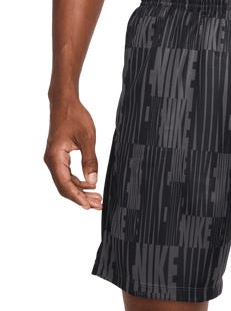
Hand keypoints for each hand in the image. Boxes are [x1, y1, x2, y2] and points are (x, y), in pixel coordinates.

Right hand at [44, 95, 102, 209]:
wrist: (65, 103)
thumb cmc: (75, 117)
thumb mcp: (88, 139)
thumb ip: (90, 161)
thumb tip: (93, 182)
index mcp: (55, 157)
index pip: (65, 184)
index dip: (77, 197)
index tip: (89, 206)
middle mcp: (52, 160)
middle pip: (65, 187)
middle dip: (81, 198)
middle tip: (99, 205)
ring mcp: (55, 159)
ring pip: (66, 182)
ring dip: (81, 191)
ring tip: (98, 198)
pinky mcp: (60, 157)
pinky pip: (67, 175)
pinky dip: (79, 182)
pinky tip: (91, 185)